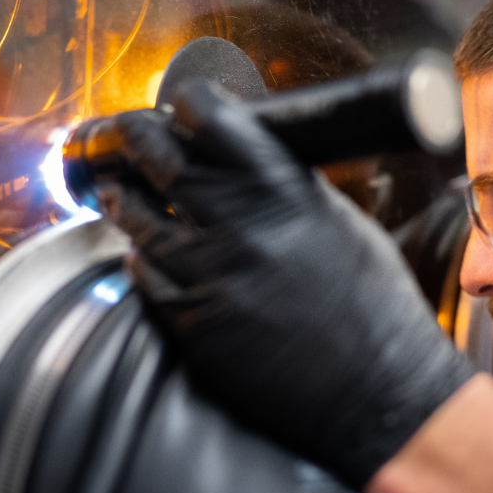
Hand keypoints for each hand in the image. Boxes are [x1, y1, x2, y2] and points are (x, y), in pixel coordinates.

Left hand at [97, 81, 476, 489]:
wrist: (376, 389)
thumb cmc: (375, 310)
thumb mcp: (344, 225)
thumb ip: (291, 189)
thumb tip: (252, 162)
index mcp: (285, 191)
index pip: (215, 122)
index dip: (188, 104)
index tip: (179, 102)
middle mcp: (241, 225)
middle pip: (163, 163)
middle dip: (135, 140)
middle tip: (126, 133)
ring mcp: (210, 275)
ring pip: (141, 222)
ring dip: (124, 198)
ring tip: (116, 188)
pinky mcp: (193, 322)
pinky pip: (147, 277)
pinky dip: (140, 258)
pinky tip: (140, 251)